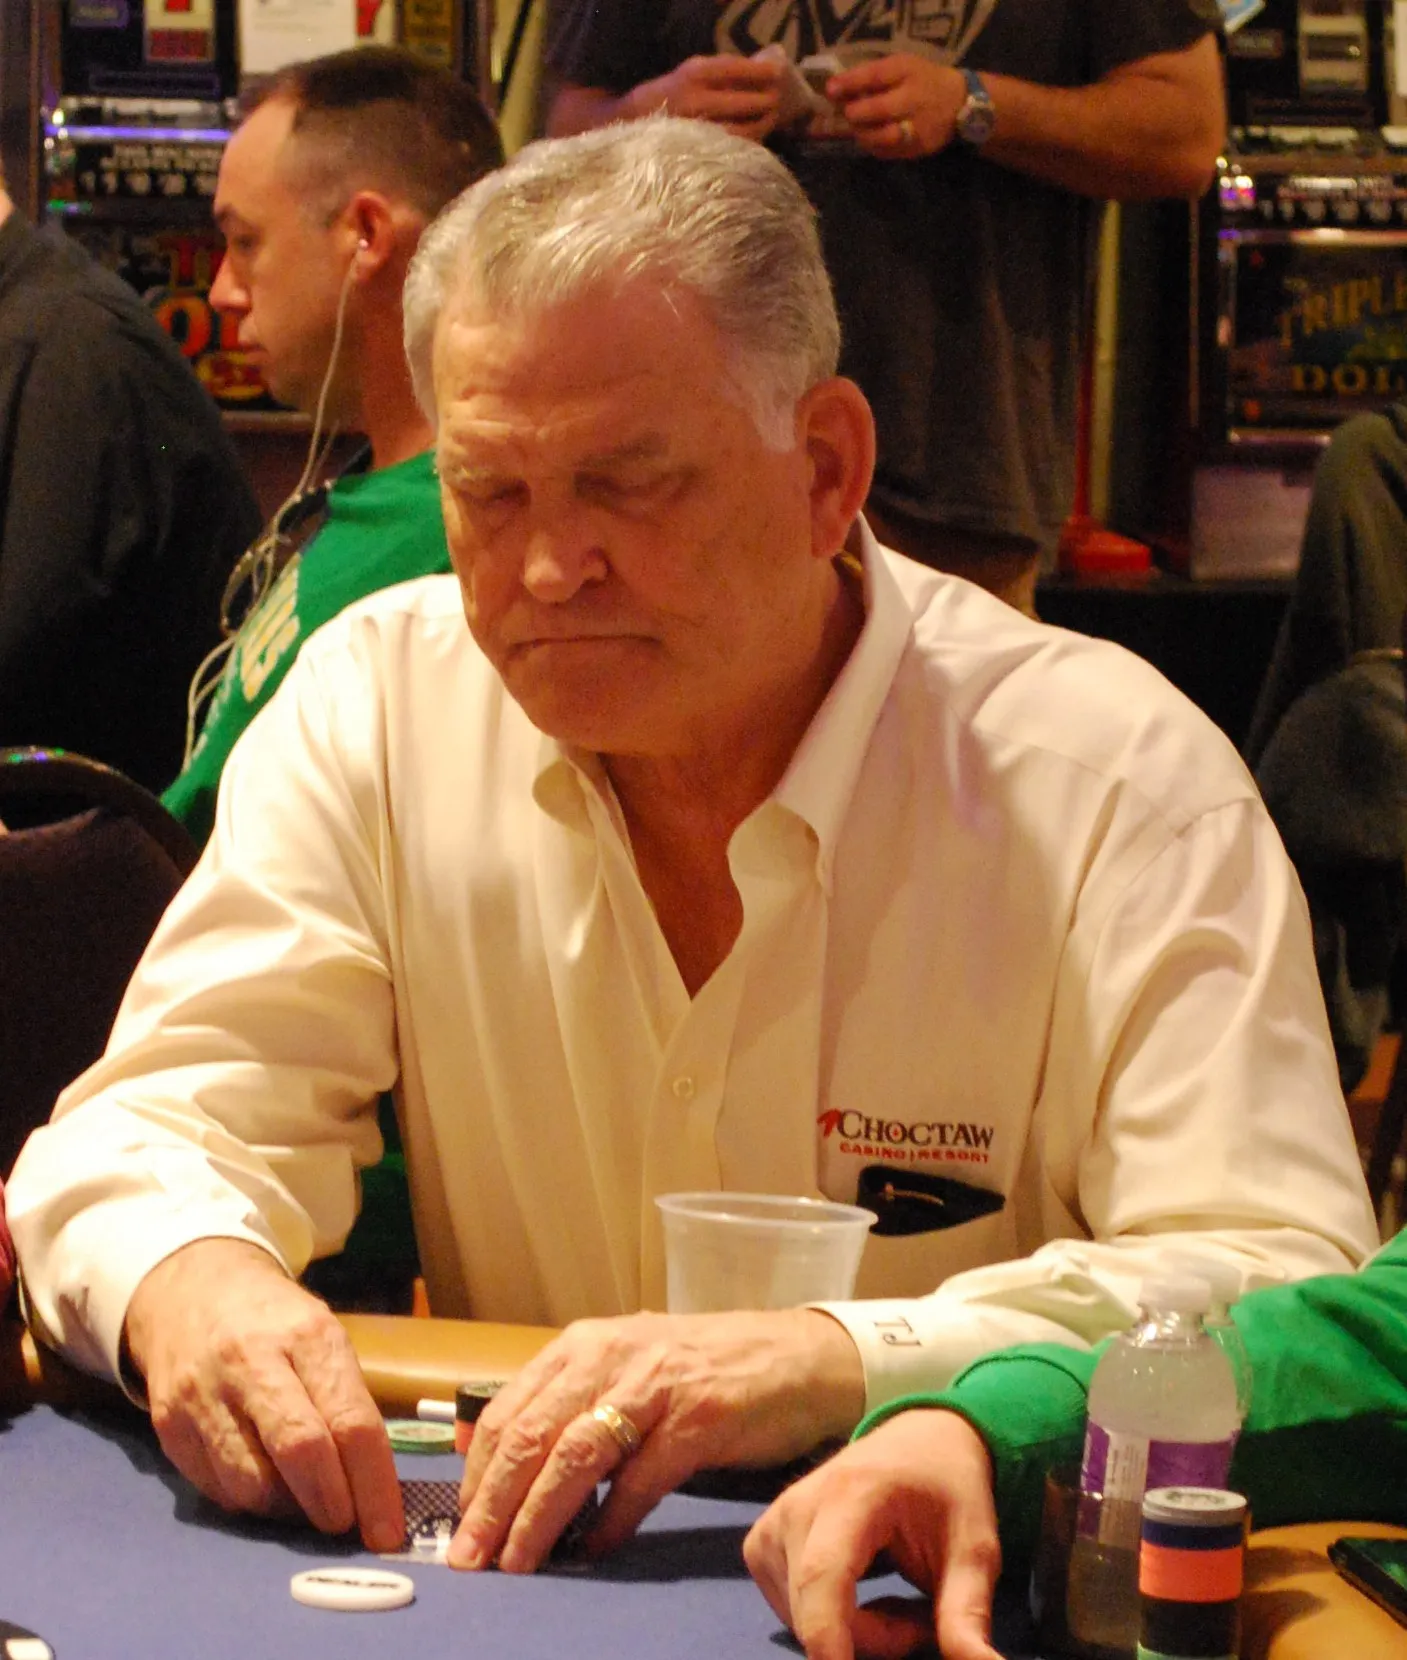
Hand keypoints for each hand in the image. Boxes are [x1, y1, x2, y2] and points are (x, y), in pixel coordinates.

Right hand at [123, 1238, 403, 1551]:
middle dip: (332, 1504)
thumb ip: (346, 1403)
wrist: (191, 1293)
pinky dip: (250, 1502)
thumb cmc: (275, 1323)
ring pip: (252, 1484)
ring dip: (288, 1510)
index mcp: (307, 1336)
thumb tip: (374, 1489)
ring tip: (306, 1501)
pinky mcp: (168, 1426)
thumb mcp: (323, 1338)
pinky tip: (266, 1485)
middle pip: (300, 1452)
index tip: (387, 1530)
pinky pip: (217, 1490)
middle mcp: (251, 1362)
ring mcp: (203, 1395)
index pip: (350, 1422)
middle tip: (347, 1525)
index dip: (374, 1486)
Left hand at [449, 1307, 864, 1572]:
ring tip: (519, 1565)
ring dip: (538, 1518)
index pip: (507, 1411)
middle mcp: (611, 1356)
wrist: (797, 1356)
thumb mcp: (625, 1371)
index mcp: (583, 1345)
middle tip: (470, 1561)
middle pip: (531, 1435)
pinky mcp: (699, 1417)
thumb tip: (504, 1473)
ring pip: (575, 1456)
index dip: (476, 1475)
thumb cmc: (703, 1369)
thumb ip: (570, 1408)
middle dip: (492, 1505)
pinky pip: (641, 1478)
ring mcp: (655, 1385)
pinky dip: (611, 1519)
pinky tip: (596, 1549)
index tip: (458, 1527)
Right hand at [627, 54, 785, 140]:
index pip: (736, 69)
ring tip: (771, 119)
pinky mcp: (698, 151)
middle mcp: (698, 98)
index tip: (778, 71)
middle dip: (766, 100)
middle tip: (778, 100)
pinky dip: (748, 142)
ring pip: (743, 128)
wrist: (628, 124)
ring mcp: (698, 128)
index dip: (761, 71)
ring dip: (762, 124)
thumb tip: (756, 72)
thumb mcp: (687, 75)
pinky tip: (755, 137)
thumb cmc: (666, 97)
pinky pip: (732, 147)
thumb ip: (717, 74)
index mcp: (695, 73)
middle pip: (745, 100)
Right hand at [743, 1409, 1002, 1659]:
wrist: (917, 1440)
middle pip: (815, 1611)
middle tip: (924, 1620)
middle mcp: (797, 1505)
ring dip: (851, 1634)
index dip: (829, 1636)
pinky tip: (857, 1596)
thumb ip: (968, 1614)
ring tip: (894, 1600)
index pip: (822, 1576)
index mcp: (851, 1493)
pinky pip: (789, 1609)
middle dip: (873, 1640)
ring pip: (801, 1619)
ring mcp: (771, 1523)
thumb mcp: (973, 1548)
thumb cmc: (948, 1489)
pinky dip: (827, 1621)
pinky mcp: (760, 1543)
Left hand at [822, 55, 965, 158]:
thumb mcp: (901, 67)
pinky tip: (871, 139)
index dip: (850, 83)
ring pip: (882, 137)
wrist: (958, 103)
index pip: (876, 76)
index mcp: (909, 72)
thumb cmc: (922, 80)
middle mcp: (914, 99)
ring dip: (863, 135)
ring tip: (858, 129)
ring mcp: (917, 127)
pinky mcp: (917, 148)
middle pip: (878, 110)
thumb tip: (835, 89)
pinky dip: (873, 147)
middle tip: (849, 114)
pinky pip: (887, 152)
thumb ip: (871, 76)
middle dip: (856, 114)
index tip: (830, 90)